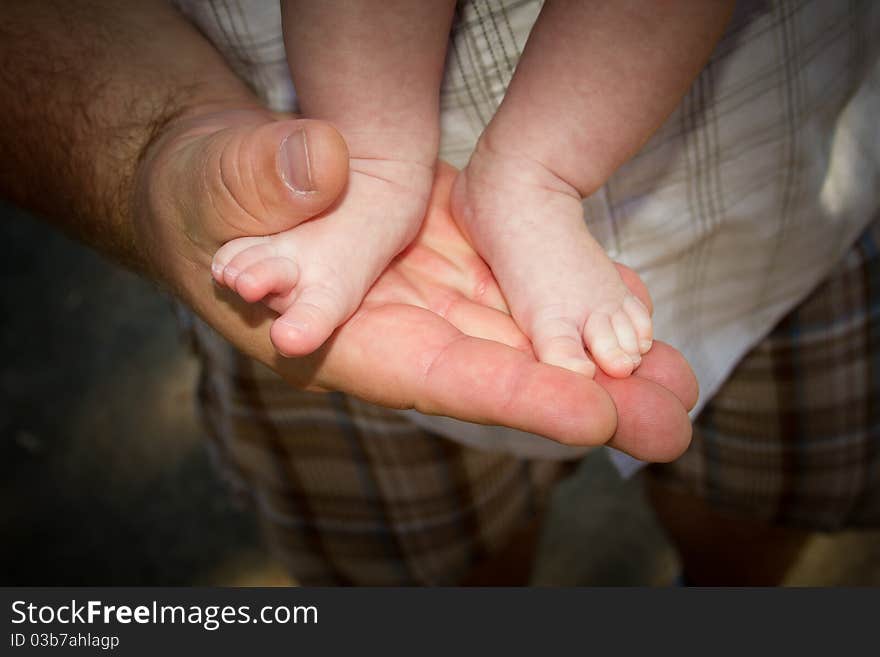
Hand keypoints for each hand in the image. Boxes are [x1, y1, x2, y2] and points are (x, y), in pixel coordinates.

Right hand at [136, 108, 697, 459]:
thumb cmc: (197, 195)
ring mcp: (428, 288)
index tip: (592, 416)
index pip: (431, 373)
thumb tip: (316, 166)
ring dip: (599, 358)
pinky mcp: (448, 249)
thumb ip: (255, 180)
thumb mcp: (211, 181)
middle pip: (499, 371)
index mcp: (337, 335)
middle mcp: (397, 326)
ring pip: (522, 330)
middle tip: (672, 424)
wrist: (221, 181)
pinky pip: (519, 276)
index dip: (511, 395)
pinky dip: (574, 294)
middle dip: (585, 400)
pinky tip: (631, 306)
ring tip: (680, 380)